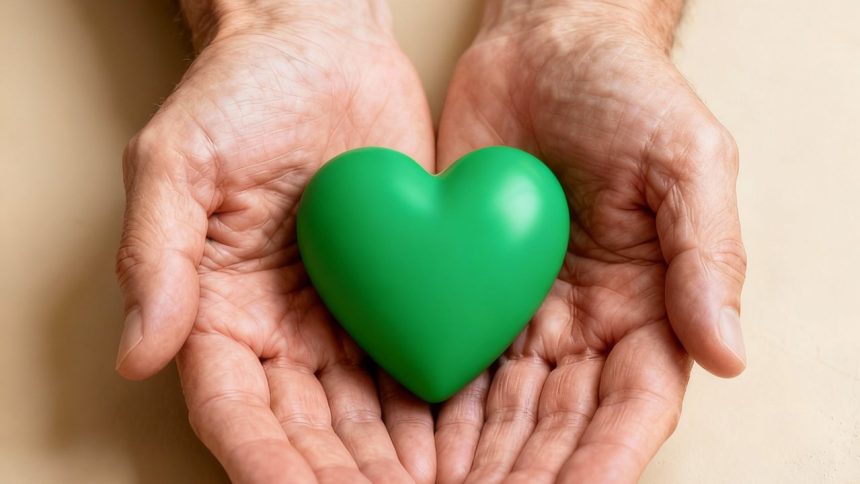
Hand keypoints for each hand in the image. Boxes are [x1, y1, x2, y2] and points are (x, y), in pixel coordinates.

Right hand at [114, 2, 435, 481]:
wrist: (323, 49)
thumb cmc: (242, 93)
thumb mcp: (179, 159)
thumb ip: (155, 252)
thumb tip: (137, 350)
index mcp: (220, 311)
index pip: (238, 409)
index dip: (266, 461)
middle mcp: (283, 329)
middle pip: (310, 430)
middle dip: (346, 478)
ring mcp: (345, 317)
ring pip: (369, 414)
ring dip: (399, 461)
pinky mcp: (399, 294)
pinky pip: (417, 359)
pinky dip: (439, 407)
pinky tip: (469, 438)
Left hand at [434, 1, 746, 481]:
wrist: (545, 49)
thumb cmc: (628, 95)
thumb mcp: (687, 160)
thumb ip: (707, 255)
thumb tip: (730, 355)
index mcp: (648, 308)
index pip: (633, 405)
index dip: (606, 458)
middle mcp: (584, 326)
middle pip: (558, 424)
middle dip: (525, 474)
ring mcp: (522, 314)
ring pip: (499, 409)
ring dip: (472, 459)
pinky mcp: (467, 290)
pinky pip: (450, 357)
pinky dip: (431, 406)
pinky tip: (402, 441)